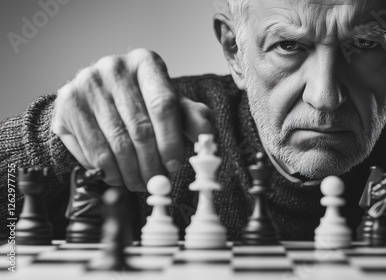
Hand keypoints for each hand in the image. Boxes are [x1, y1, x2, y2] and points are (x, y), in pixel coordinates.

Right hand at [52, 49, 212, 191]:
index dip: (171, 140)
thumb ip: (193, 118)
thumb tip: (207, 138)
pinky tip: (119, 177)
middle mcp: (113, 67)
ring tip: (141, 184)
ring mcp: (85, 85)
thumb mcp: (172, 105)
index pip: (163, 104)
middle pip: (139, 129)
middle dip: (152, 164)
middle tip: (158, 183)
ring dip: (132, 173)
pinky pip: (92, 151)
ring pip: (115, 144)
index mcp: (146, 62)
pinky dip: (109, 172)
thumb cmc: (143, 103)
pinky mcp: (66, 105)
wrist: (99, 98)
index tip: (175, 165)